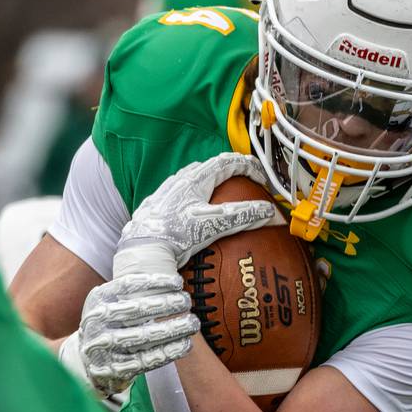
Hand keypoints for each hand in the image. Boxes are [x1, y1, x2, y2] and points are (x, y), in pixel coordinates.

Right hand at [67, 272, 199, 397]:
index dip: (155, 282)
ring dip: (173, 328)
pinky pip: (146, 360)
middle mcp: (97, 322)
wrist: (85, 362)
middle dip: (167, 304)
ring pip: (144, 335)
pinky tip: (185, 344)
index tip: (178, 282)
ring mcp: (104, 347)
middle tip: (187, 301)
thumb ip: (131, 293)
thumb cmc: (108, 326)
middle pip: (137, 309)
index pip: (127, 285)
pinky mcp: (114, 369)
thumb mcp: (109, 304)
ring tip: (193, 322)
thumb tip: (173, 281)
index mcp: (97, 300)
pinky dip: (169, 352)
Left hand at [113, 153, 278, 278]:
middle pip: (210, 168)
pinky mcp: (157, 206)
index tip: (260, 177)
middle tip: (244, 183)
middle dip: (230, 172)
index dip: (247, 166)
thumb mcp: (214, 224)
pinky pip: (180, 194)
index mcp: (195, 179)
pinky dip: (195, 198)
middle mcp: (179, 181)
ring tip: (222, 197)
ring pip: (193, 180)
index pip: (227, 162)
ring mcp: (166, 192)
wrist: (141, 250)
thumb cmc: (175, 235)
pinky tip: (194, 215)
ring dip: (211, 183)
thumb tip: (270, 212)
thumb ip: (243, 216)